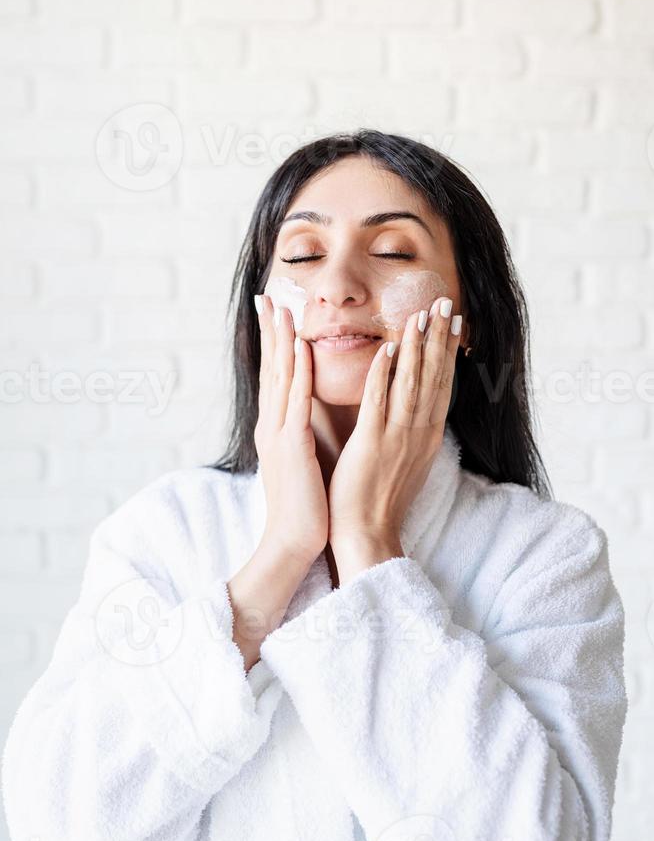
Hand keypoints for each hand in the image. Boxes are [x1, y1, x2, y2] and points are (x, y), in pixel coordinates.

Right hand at [254, 295, 328, 567]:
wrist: (293, 542)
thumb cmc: (303, 505)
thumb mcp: (298, 462)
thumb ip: (298, 435)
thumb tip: (303, 419)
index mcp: (276, 429)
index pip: (274, 378)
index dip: (273, 345)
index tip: (275, 315)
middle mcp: (272, 425)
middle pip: (270, 369)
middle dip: (270, 332)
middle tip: (268, 298)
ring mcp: (278, 433)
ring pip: (279, 377)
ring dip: (281, 340)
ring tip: (282, 308)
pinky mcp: (291, 445)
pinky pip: (296, 400)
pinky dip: (297, 371)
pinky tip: (301, 347)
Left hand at [327, 296, 461, 577]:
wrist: (368, 535)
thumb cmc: (382, 500)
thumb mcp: (407, 461)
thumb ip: (412, 430)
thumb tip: (415, 407)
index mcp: (427, 435)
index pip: (442, 384)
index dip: (448, 350)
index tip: (453, 322)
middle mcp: (419, 432)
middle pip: (433, 376)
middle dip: (438, 336)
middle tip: (444, 302)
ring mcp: (397, 437)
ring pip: (411, 382)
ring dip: (417, 345)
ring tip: (420, 313)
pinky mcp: (372, 444)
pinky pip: (379, 402)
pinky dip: (384, 374)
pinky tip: (388, 348)